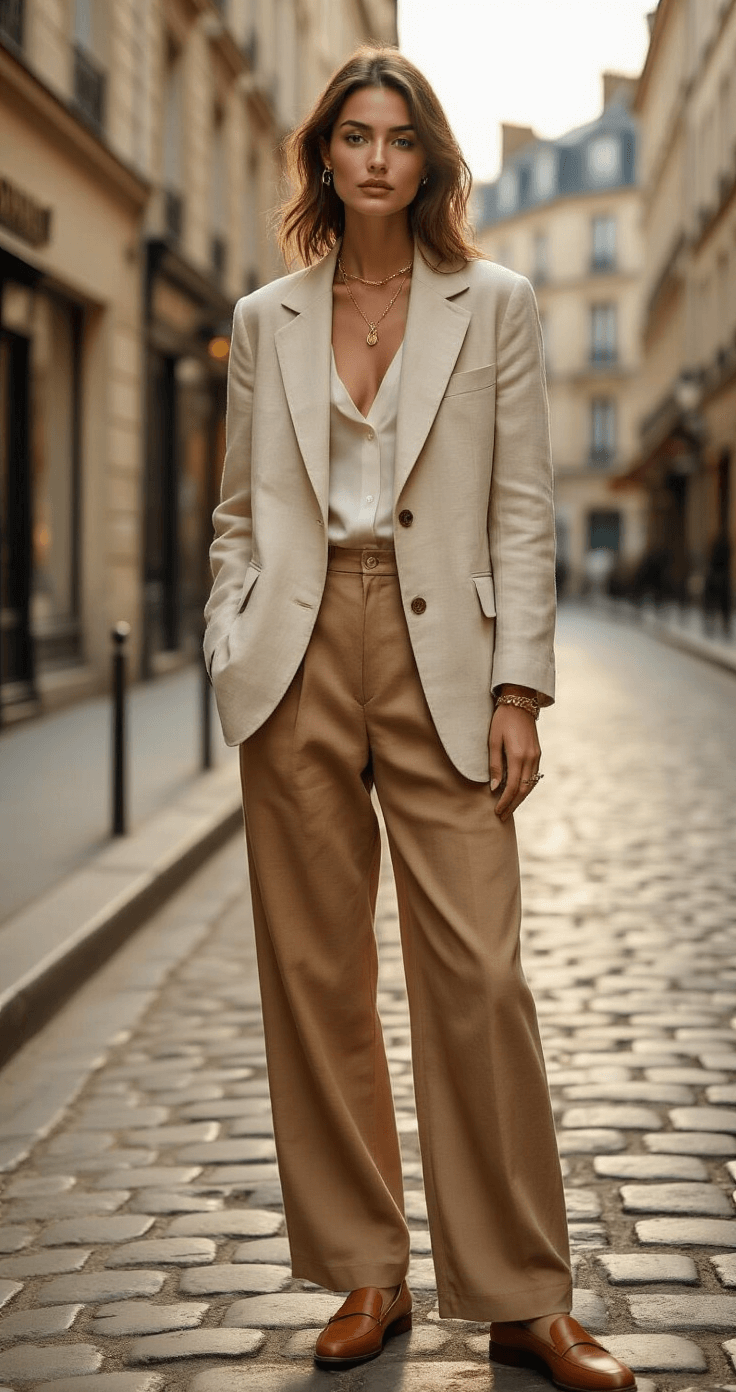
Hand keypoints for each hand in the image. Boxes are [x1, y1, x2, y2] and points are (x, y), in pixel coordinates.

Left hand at [489, 705, 541, 822]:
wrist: (520, 702)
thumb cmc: (502, 720)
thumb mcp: (493, 741)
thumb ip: (495, 765)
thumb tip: (495, 788)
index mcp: (518, 756)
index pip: (512, 787)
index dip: (505, 802)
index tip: (497, 812)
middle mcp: (531, 758)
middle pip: (524, 790)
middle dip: (513, 805)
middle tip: (503, 816)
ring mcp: (536, 756)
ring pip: (531, 784)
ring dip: (521, 798)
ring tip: (510, 808)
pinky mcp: (538, 753)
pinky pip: (534, 776)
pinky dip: (526, 787)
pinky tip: (518, 793)